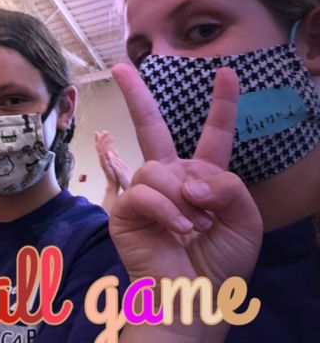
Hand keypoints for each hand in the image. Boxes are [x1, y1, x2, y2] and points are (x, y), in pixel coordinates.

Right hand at [95, 130, 130, 190]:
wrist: (114, 184)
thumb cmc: (114, 175)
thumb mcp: (115, 162)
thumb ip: (114, 156)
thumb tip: (114, 149)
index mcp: (106, 157)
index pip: (102, 146)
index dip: (102, 138)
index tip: (102, 131)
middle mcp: (103, 159)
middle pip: (100, 147)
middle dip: (101, 139)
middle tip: (101, 132)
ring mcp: (104, 163)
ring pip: (101, 151)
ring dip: (102, 144)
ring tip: (103, 137)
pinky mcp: (106, 167)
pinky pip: (104, 159)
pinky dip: (103, 154)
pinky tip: (103, 150)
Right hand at [109, 64, 261, 304]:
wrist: (194, 299)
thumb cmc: (222, 264)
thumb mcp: (246, 221)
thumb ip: (229, 185)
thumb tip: (189, 178)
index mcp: (202, 178)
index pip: (213, 135)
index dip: (222, 104)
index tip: (227, 73)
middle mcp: (170, 178)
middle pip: (151, 127)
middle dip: (136, 95)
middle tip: (120, 68)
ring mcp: (143, 192)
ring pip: (157, 168)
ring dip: (182, 198)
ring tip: (195, 226)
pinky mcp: (124, 210)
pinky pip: (144, 192)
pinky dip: (167, 210)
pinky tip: (178, 229)